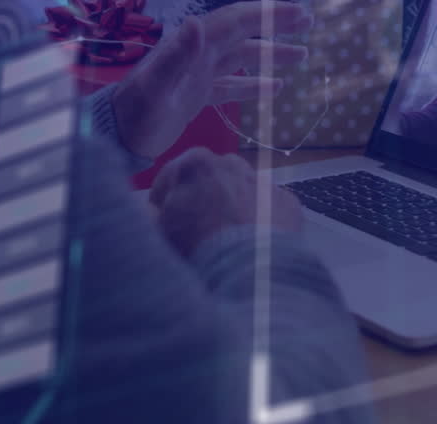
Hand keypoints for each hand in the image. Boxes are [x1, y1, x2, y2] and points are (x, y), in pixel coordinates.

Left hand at [111, 1, 310, 158]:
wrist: (115, 138)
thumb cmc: (135, 115)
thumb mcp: (155, 88)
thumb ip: (176, 56)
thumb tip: (198, 22)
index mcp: (193, 46)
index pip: (237, 21)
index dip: (268, 14)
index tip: (298, 13)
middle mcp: (198, 54)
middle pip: (244, 33)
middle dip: (275, 25)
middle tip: (309, 22)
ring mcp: (199, 74)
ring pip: (242, 57)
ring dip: (271, 53)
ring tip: (302, 55)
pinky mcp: (198, 95)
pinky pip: (233, 85)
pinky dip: (255, 84)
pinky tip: (276, 87)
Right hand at [150, 149, 302, 256]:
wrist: (251, 271)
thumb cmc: (195, 249)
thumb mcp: (157, 233)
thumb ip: (148, 216)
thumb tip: (150, 211)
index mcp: (193, 164)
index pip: (168, 180)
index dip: (163, 205)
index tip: (165, 226)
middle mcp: (230, 164)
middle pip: (208, 180)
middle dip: (202, 199)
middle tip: (199, 233)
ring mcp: (262, 181)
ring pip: (241, 190)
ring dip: (234, 207)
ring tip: (229, 240)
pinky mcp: (287, 202)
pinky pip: (268, 208)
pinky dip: (261, 221)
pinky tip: (255, 245)